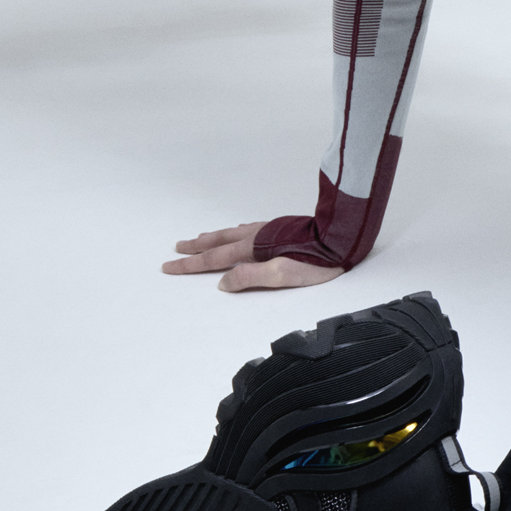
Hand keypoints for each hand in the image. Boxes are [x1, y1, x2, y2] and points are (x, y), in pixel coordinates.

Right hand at [161, 224, 342, 292]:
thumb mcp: (281, 276)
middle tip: (176, 249)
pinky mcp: (279, 228)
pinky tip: (237, 231)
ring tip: (199, 239)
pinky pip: (246, 228)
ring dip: (212, 237)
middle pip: (218, 241)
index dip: (191, 265)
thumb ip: (250, 278)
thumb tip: (222, 283)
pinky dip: (232, 231)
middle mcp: (256, 235)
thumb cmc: (315, 261)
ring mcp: (267, 229)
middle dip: (196, 248)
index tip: (169, 266)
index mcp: (252, 248)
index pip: (214, 259)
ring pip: (231, 232)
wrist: (341, 238)